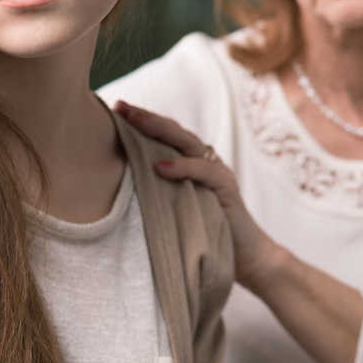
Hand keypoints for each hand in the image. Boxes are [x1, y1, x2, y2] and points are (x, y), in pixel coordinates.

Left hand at [113, 100, 274, 290]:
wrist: (246, 256)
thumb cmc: (205, 231)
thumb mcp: (175, 206)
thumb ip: (157, 190)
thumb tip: (115, 184)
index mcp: (191, 162)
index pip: (165, 133)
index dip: (142, 120)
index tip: (115, 109)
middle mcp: (205, 161)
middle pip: (173, 130)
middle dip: (145, 117)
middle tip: (121, 107)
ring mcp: (217, 173)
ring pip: (187, 143)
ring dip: (160, 130)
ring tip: (135, 122)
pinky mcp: (227, 190)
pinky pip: (205, 173)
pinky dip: (183, 167)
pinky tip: (160, 166)